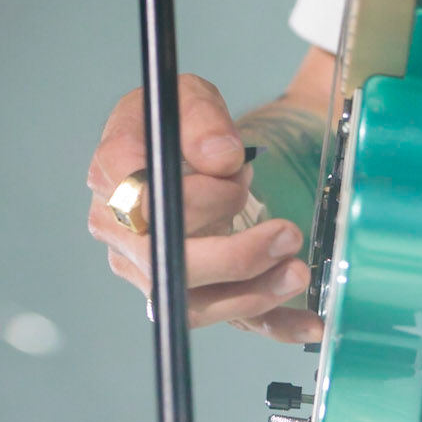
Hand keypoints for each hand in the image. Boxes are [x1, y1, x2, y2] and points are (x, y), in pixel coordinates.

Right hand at [87, 76, 320, 341]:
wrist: (194, 146)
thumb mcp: (190, 97)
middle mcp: (121, 231)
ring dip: (252, 293)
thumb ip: (204, 120)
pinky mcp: (187, 289)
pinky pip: (227, 318)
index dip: (196, 199)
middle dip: (232, 257)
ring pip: (193, 302)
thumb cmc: (182, 122)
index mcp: (112, 175)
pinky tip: (310, 323)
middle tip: (285, 234)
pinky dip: (271, 323)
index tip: (238, 175)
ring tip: (298, 269)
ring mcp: (150, 268)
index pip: (141, 204)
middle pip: (166, 265)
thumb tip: (220, 159)